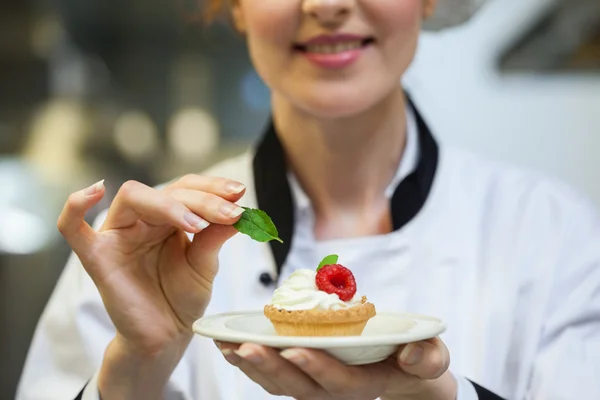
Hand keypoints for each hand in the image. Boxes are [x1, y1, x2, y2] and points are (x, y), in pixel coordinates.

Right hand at [57, 175, 245, 397]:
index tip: (239, 195)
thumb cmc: (182, 299)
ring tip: (198, 224)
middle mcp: (142, 220)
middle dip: (201, 199)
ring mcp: (118, 236)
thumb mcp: (205, 265)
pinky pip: (73, 228)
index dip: (212, 188)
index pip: (186, 188)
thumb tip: (238, 210)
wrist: (166, 337)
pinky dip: (75, 207)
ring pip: (133, 198)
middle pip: (166, 191)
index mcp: (168, 218)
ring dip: (169, 204)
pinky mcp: (97, 258)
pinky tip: (95, 190)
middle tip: (230, 213)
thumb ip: (214, 237)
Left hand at [217, 337, 455, 399]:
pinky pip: (271, 376)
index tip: (295, 350)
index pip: (339, 381)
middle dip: (271, 368)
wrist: (398, 367)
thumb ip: (427, 357)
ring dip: (252, 367)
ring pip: (278, 384)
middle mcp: (334, 391)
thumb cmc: (412, 357)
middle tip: (246, 348)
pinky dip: (249, 363)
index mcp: (365, 384)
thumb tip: (412, 355)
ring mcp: (313, 386)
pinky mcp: (299, 378)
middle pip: (298, 386)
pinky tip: (228, 347)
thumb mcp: (430, 357)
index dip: (317, 367)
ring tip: (226, 347)